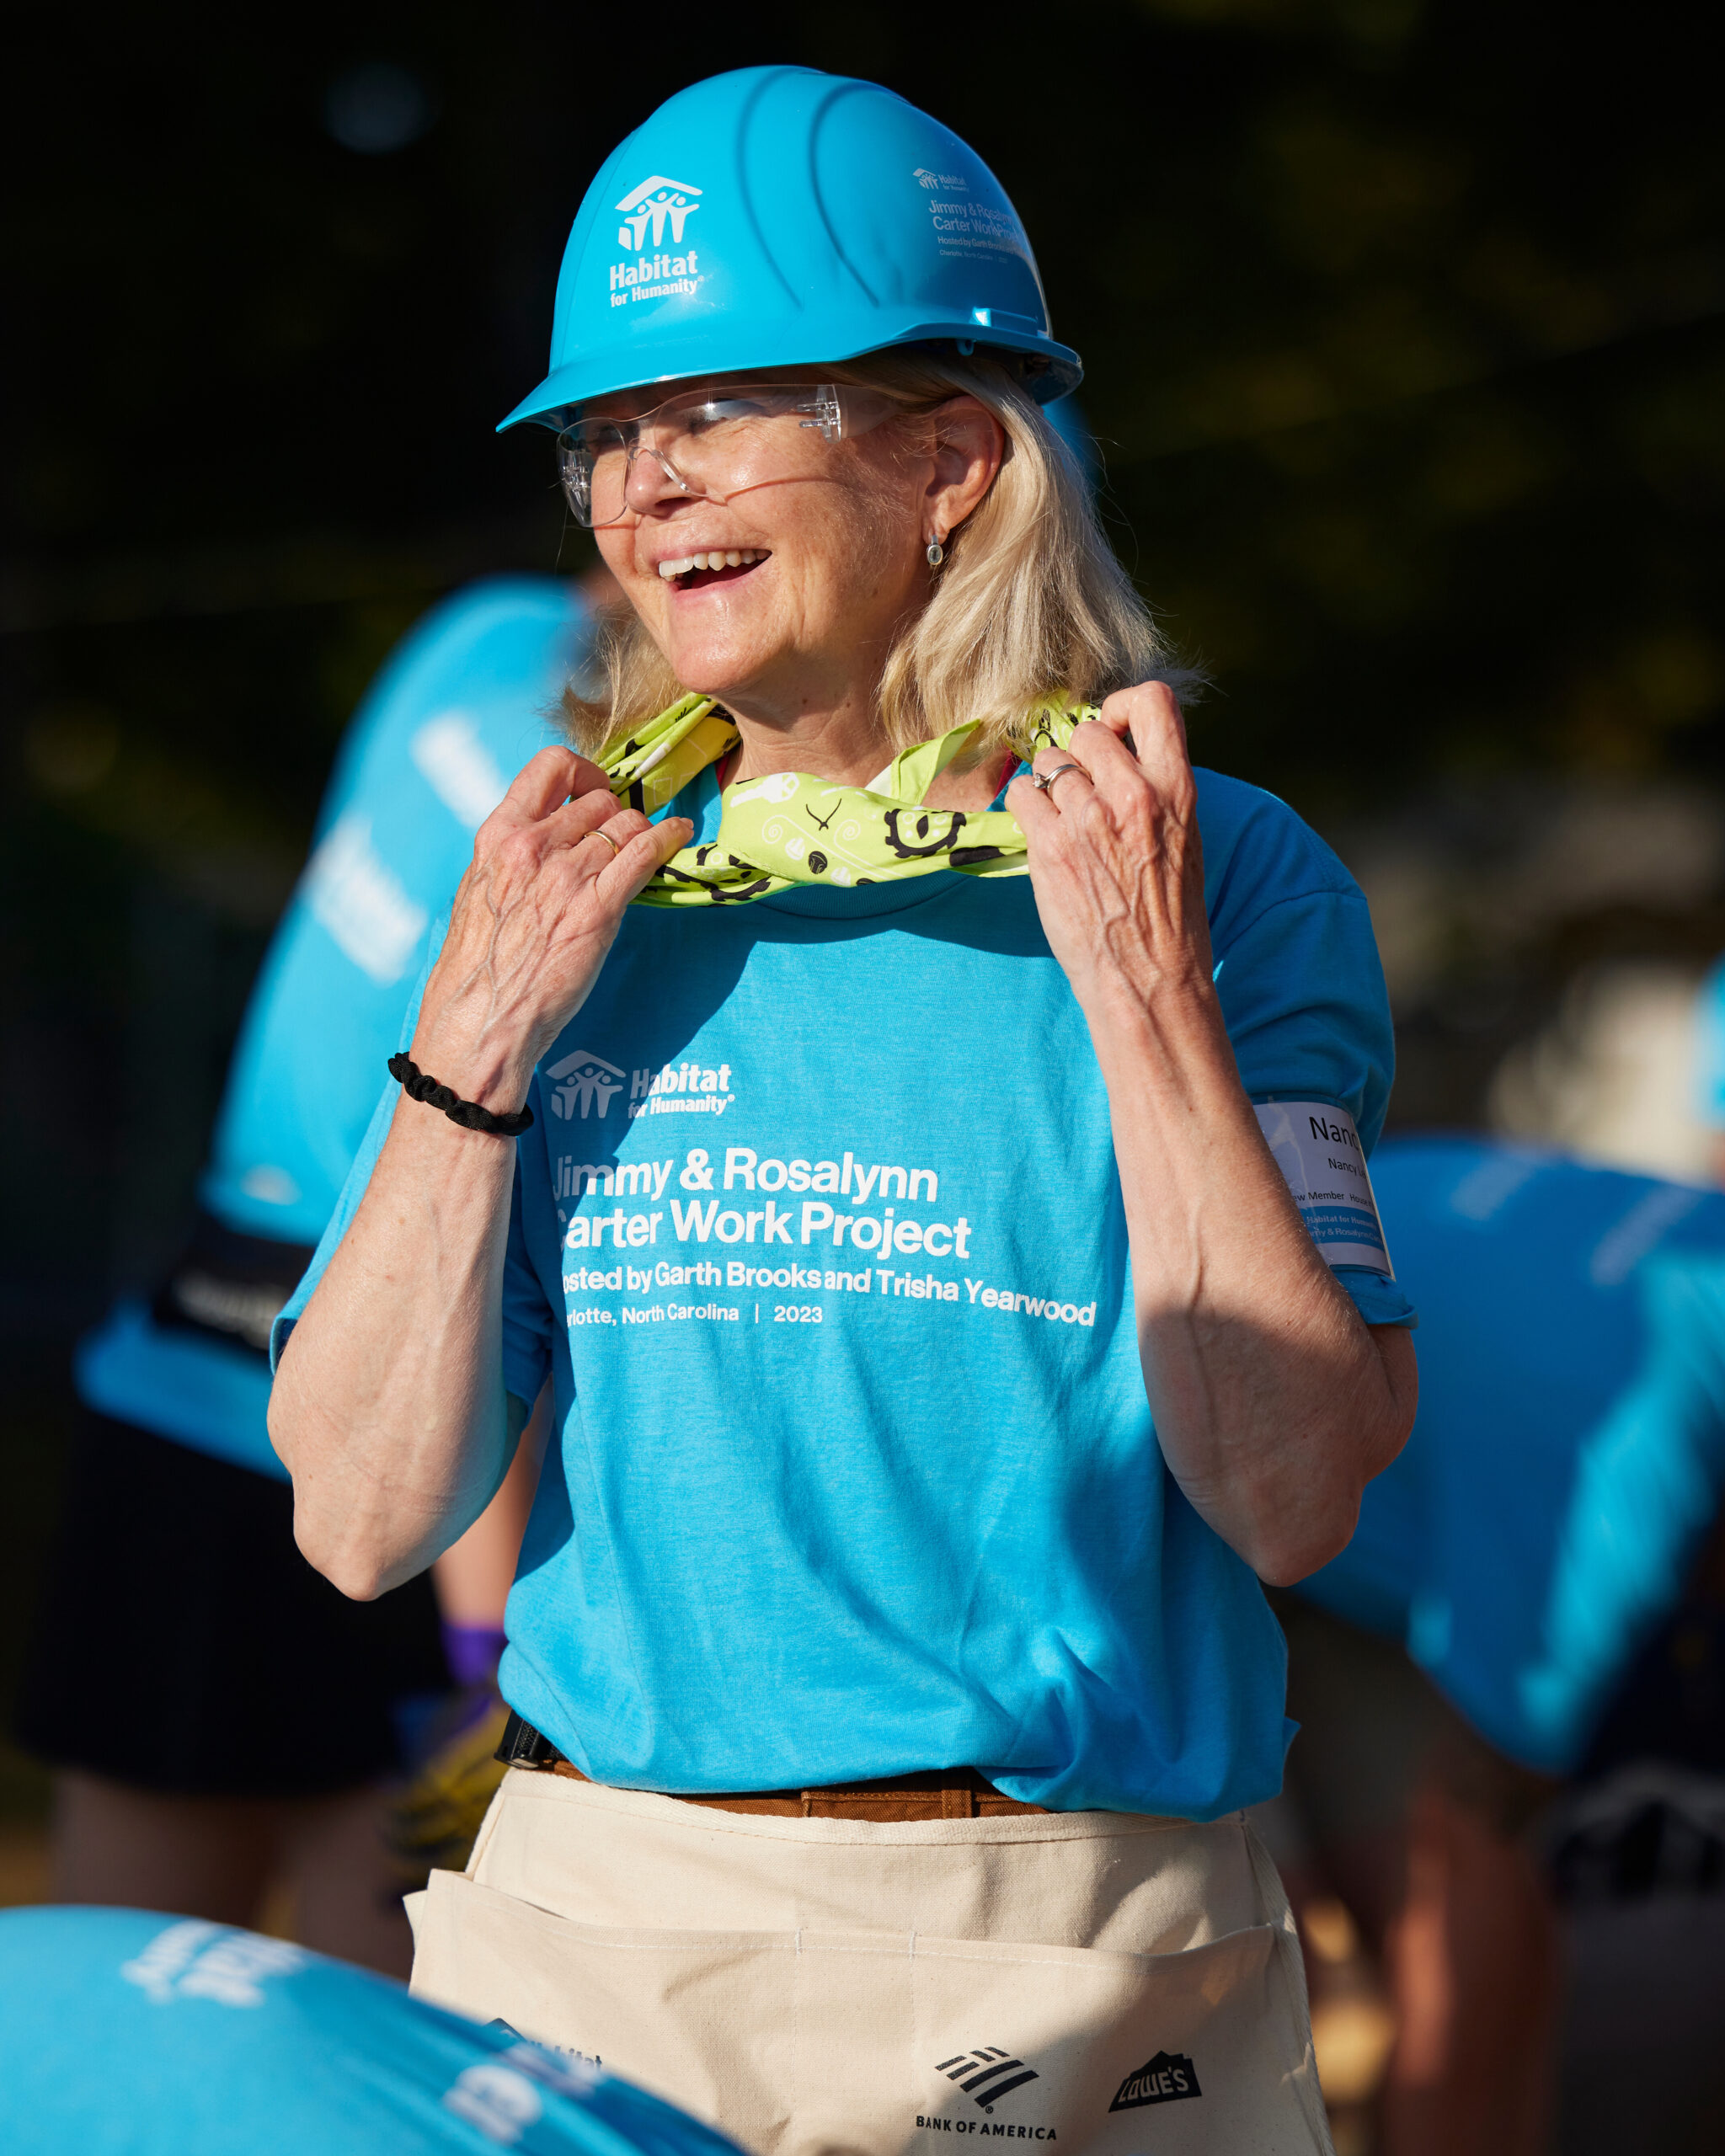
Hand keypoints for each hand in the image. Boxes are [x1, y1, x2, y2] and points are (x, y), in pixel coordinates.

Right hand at [411, 747, 690, 1110]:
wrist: (481, 1021)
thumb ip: (511, 862)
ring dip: (641, 833)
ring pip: (626, 823)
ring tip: (645, 849)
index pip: (549, 768)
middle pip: (599, 799)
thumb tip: (542, 847)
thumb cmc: (476, 971)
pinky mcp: (599, 907)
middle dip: (616, 814)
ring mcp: (568, 874)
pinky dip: (668, 838)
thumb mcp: (479, 895)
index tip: (595, 788)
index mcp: (498, 836)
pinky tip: (679, 835)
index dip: (583, 771)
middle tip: (621, 840)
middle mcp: (533, 845)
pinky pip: (645, 853)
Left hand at [1006, 683, 1215, 1025]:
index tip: (1115, 730)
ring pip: (1049, 761)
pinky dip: (1026, 808)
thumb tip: (1118, 754)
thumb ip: (1156, 790)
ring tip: (1064, 821)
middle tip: (1082, 791)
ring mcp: (1088, 819)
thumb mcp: (1184, 838)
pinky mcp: (1050, 845)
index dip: (1123, 706)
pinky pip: (1021, 794)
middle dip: (1079, 756)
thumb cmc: (1169, 915)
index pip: (1154, 702)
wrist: (1149, 977)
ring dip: (1050, 785)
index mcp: (1177, 789)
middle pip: (1087, 731)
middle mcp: (1133, 795)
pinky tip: (1043, 834)